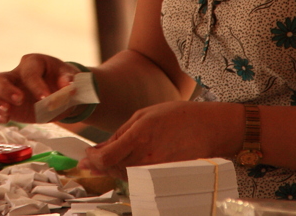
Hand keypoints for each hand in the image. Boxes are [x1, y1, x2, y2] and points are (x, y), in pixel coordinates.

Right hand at [0, 54, 79, 123]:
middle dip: (6, 90)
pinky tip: (4, 120)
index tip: (46, 99)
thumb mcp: (69, 76)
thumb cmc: (62, 81)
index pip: (28, 72)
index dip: (36, 85)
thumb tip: (66, 86)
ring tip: (7, 113)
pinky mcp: (4, 103)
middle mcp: (15, 74)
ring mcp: (7, 89)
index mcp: (32, 63)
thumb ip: (68, 79)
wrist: (60, 93)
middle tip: (19, 101)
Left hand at [77, 101, 239, 178]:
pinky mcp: (165, 177)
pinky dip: (128, 173)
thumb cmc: (177, 116)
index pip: (105, 158)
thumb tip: (99, 149)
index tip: (86, 155)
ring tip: (109, 159)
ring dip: (113, 169)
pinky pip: (140, 179)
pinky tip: (126, 164)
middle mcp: (146, 157)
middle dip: (98, 164)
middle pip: (113, 169)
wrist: (209, 128)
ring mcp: (157, 170)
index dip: (91, 159)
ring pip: (125, 176)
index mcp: (139, 137)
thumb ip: (119, 134)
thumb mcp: (143, 115)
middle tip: (91, 158)